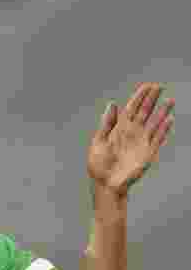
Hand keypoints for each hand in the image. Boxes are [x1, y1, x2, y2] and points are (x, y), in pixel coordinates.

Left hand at [87, 83, 174, 197]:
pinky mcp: (148, 152)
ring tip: (170, 100)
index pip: (131, 108)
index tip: (146, 85)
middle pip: (144, 112)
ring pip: (154, 123)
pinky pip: (158, 138)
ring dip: (162, 112)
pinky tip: (169, 119)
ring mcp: (141, 142)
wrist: (106, 184)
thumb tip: (113, 104)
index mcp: (119, 129)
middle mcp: (132, 133)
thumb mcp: (98, 142)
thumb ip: (106, 124)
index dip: (139, 96)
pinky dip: (163, 129)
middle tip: (159, 86)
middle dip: (151, 99)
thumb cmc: (99, 165)